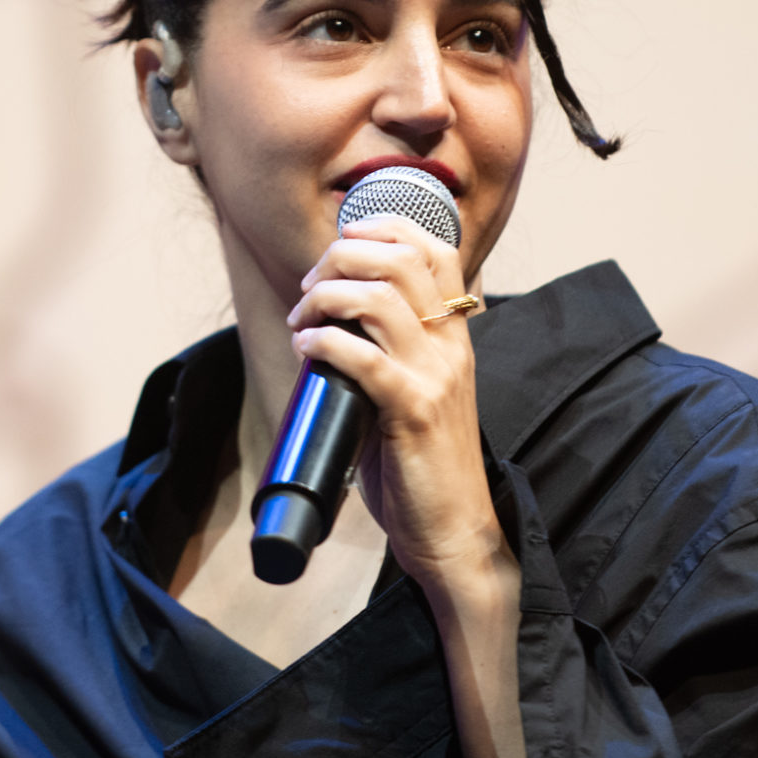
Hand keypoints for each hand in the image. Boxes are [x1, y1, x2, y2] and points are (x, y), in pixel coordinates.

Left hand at [288, 217, 509, 591]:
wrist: (453, 530)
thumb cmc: (421, 465)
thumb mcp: (414, 392)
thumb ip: (387, 354)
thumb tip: (327, 325)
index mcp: (455, 336)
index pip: (437, 250)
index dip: (387, 227)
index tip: (343, 239)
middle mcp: (451, 346)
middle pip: (401, 260)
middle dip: (342, 257)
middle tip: (310, 285)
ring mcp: (435, 376)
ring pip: (380, 298)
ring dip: (326, 296)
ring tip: (303, 318)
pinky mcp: (413, 411)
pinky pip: (364, 357)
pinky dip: (325, 341)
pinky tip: (305, 347)